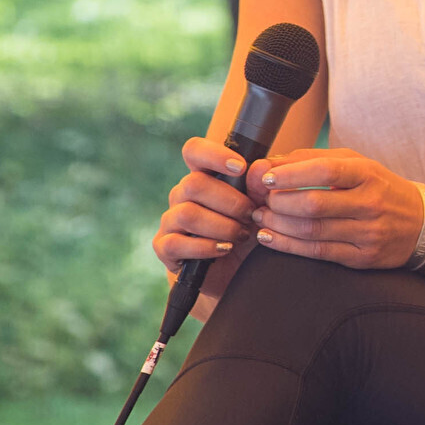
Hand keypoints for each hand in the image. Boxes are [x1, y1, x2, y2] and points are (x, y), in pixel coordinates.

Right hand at [154, 134, 259, 294]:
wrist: (234, 272)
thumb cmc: (246, 232)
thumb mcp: (260, 211)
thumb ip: (259, 189)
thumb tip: (260, 166)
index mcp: (203, 177)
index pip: (194, 151)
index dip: (213, 154)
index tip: (240, 167)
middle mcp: (181, 195)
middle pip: (194, 184)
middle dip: (229, 201)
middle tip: (250, 215)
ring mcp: (170, 220)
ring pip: (187, 214)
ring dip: (221, 226)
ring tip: (241, 236)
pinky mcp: (164, 247)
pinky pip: (176, 243)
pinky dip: (206, 247)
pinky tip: (225, 250)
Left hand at [243, 147, 424, 268]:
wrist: (423, 224)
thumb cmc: (381, 189)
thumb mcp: (356, 165)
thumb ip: (313, 160)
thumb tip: (270, 164)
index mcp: (369, 174)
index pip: (326, 171)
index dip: (292, 175)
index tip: (268, 177)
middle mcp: (371, 204)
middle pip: (314, 204)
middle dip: (278, 202)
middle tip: (260, 199)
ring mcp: (368, 233)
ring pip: (311, 231)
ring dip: (277, 224)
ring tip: (261, 216)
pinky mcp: (362, 257)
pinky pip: (317, 252)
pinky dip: (287, 245)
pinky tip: (270, 236)